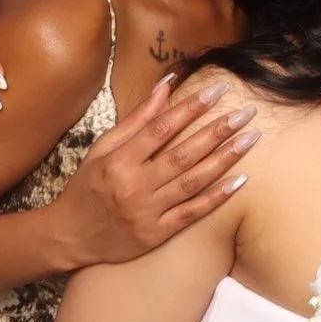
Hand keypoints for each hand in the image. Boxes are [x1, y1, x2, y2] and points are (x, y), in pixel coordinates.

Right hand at [50, 78, 259, 267]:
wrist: (70, 236)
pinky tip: (240, 180)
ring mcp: (147, 212)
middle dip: (217, 131)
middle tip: (247, 112)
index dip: (191, 107)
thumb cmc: (88, 186)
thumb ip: (136, 119)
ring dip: (225, 159)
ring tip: (250, 138)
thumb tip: (165, 85)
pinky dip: (217, 197)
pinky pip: (192, 213)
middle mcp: (134, 185)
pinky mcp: (157, 233)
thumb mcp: (102, 148)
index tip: (218, 90)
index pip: (161, 128)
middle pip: (183, 154)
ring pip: (192, 181)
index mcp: (119, 160)